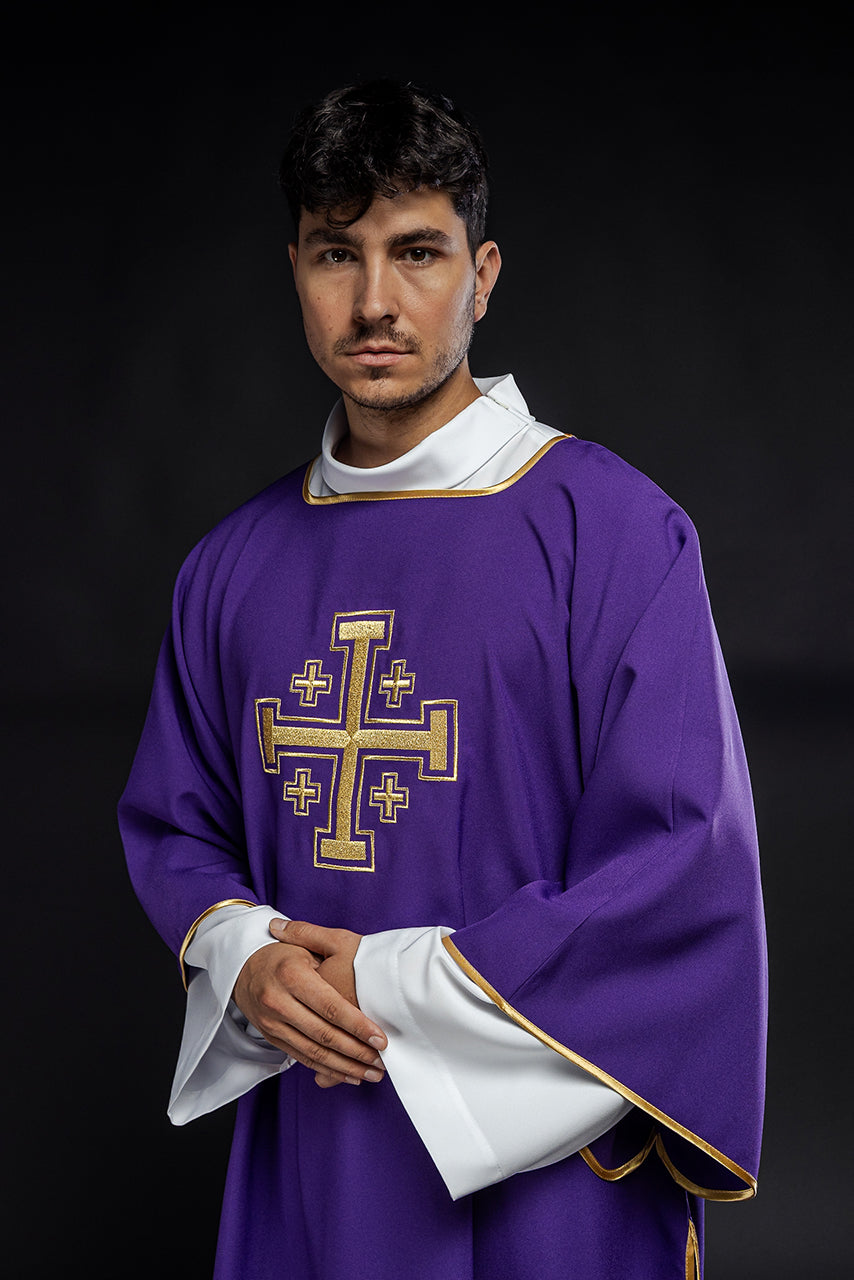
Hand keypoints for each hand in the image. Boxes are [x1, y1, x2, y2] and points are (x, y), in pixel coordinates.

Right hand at [232, 918, 386, 1089]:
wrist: (242, 966)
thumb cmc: (284, 953)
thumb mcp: (305, 945)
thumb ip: (331, 959)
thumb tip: (363, 979)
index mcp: (291, 975)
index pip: (330, 1006)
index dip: (357, 1025)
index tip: (380, 1039)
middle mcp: (278, 1001)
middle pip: (323, 1034)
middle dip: (356, 1052)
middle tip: (382, 1061)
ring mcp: (272, 1023)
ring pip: (314, 1052)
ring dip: (346, 1067)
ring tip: (372, 1073)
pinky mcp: (271, 1037)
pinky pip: (303, 1058)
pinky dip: (328, 1070)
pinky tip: (349, 1075)